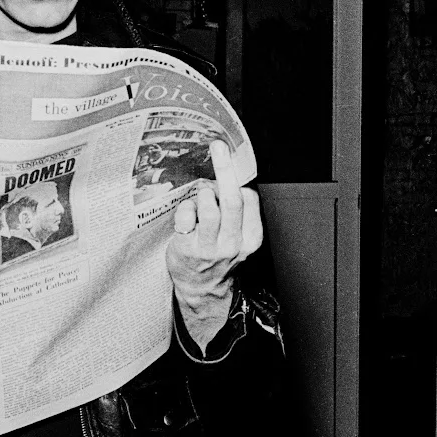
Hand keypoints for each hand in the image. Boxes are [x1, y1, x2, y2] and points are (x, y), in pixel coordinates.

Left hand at [165, 138, 262, 351]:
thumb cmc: (217, 257)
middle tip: (218, 148)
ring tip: (199, 201)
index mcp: (250, 238)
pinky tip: (186, 213)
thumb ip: (238, 212)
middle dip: (225, 169)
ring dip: (202, 195)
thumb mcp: (238, 237)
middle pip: (232, 199)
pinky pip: (186, 216)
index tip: (227, 173)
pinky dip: (185, 208)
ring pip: (209, 206)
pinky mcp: (187, 248)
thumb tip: (227, 178)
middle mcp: (232, 243)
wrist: (201, 288)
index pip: (249, 199)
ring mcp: (209, 247)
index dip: (236, 184)